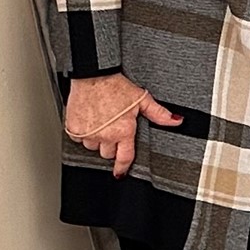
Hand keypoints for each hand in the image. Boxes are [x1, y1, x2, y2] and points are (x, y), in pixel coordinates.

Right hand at [64, 73, 181, 178]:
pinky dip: (83, 133)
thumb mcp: (142, 99)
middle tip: (114, 130)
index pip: (124, 157)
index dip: (123, 168)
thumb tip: (176, 121)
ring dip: (97, 139)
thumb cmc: (116, 86)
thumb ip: (159, 114)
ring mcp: (87, 133)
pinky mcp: (73, 128)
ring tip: (102, 123)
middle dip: (112, 145)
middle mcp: (104, 135)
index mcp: (123, 131)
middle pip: (108, 153)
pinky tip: (90, 121)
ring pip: (93, 146)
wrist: (93, 76)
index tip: (120, 173)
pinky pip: (78, 139)